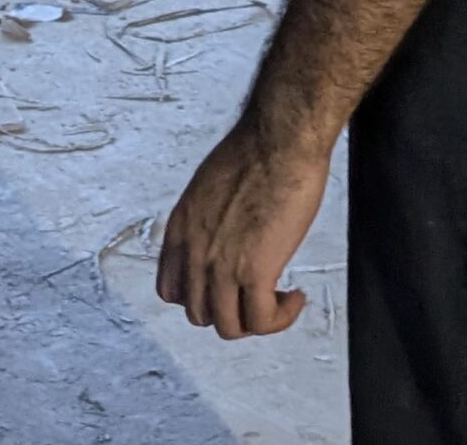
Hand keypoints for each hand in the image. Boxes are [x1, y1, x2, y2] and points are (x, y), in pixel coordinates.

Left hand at [156, 111, 331, 340]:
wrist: (281, 139)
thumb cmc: (256, 149)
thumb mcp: (209, 186)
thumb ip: (208, 220)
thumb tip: (224, 236)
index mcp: (181, 229)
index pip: (171, 290)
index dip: (200, 296)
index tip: (225, 288)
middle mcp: (194, 252)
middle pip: (200, 314)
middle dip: (230, 310)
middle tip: (257, 294)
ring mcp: (221, 266)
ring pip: (228, 327)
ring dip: (255, 321)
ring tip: (278, 300)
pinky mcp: (255, 272)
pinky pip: (261, 321)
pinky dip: (280, 318)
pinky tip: (295, 298)